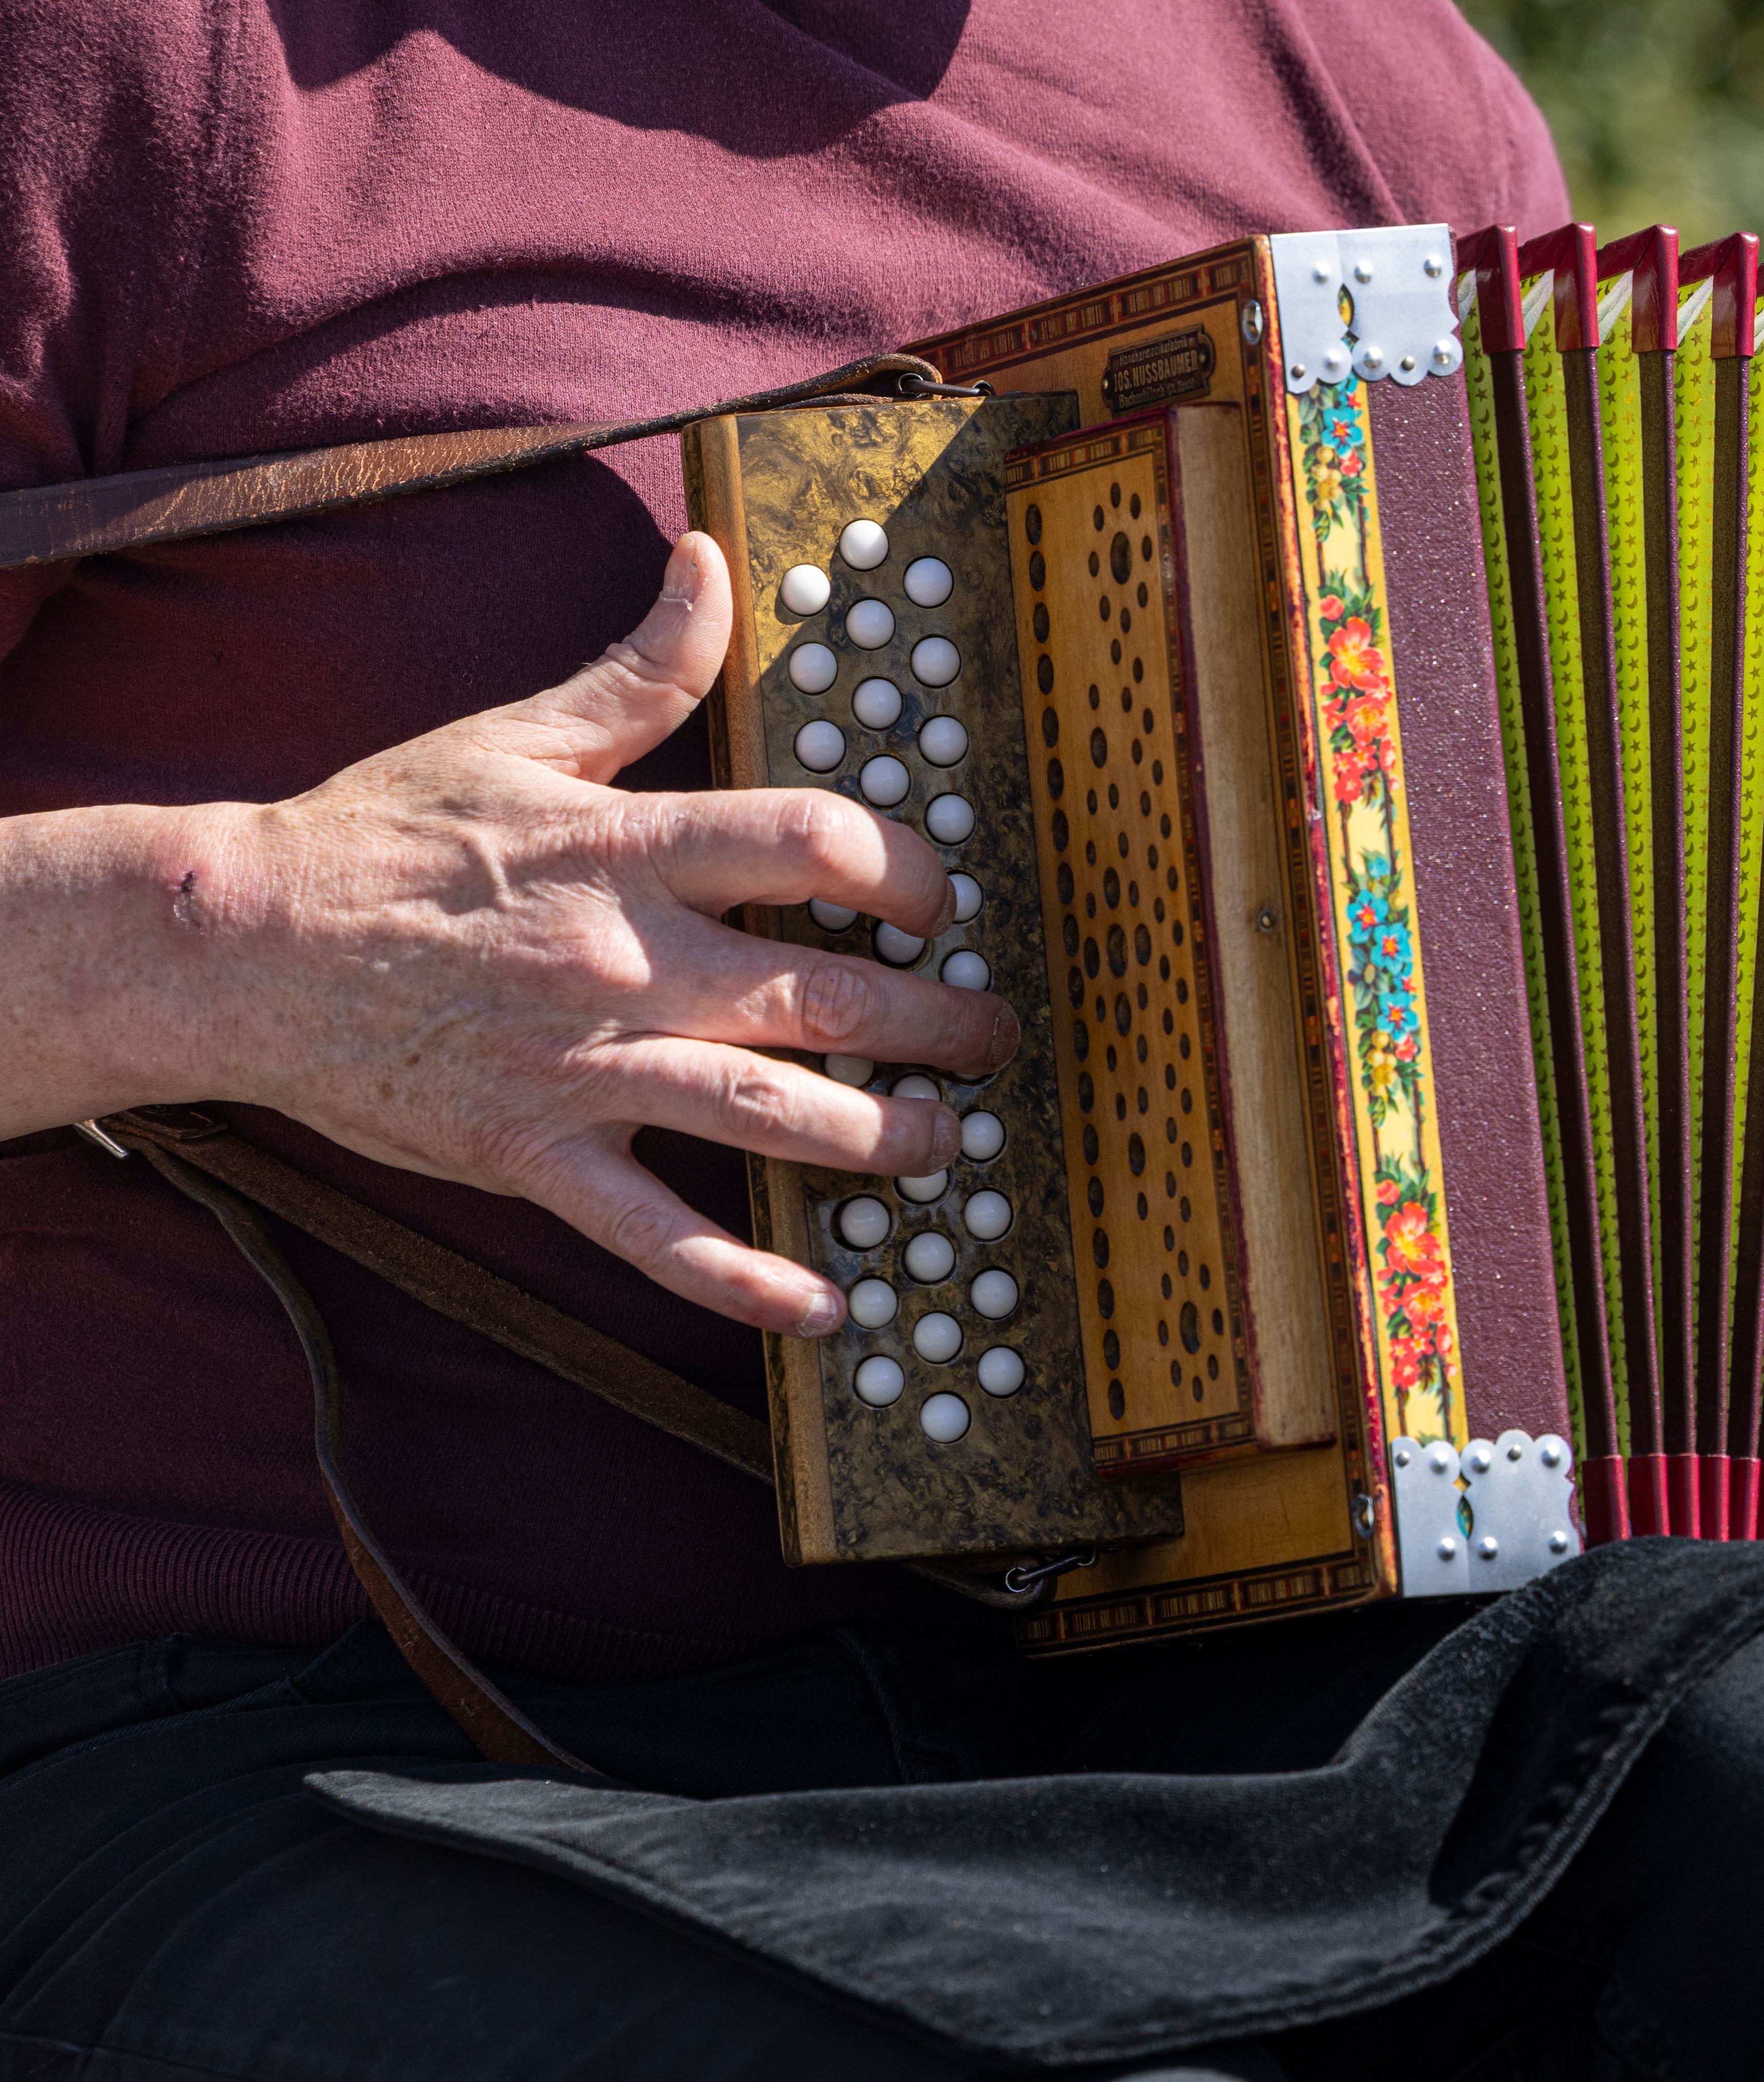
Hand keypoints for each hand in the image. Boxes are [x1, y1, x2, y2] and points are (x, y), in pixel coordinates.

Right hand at [147, 532, 1008, 1333]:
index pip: (815, 845)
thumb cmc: (383, 835)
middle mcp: (625, 961)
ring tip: (952, 1145)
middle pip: (829, 995)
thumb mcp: (515, 734)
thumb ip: (637, 669)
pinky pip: (657, 1233)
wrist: (238, 944)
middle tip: (995, 1038)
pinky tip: (825, 1304)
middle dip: (939, 1023)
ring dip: (885, 1141)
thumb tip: (710, 563)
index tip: (942, 902)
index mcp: (627, 849)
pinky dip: (744, 1282)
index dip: (909, 872)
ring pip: (772, 1116)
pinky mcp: (531, 1152)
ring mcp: (581, 1066)